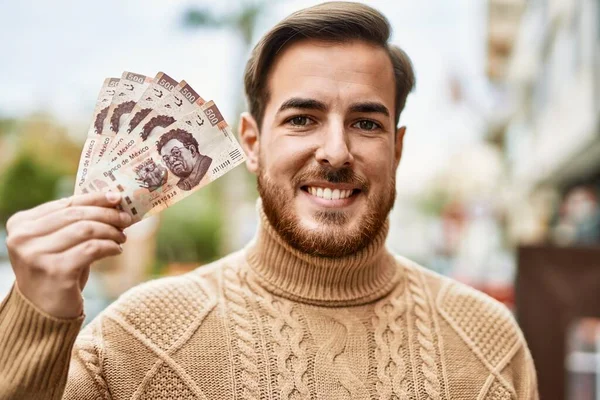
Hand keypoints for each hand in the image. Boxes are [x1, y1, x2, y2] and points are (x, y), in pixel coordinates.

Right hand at [5, 192, 132, 318]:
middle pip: (77, 215)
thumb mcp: (58, 241)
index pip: (65, 203)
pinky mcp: (56, 271)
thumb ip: (74, 220)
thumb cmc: (56, 270)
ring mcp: (37, 255)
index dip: (95, 198)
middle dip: (107, 214)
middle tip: (126, 218)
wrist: (44, 312)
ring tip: (122, 237)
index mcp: (20, 224)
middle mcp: (23, 238)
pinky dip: (109, 246)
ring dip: (111, 231)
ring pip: (86, 229)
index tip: (117, 197)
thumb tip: (112, 199)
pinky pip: (92, 248)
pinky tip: (116, 250)